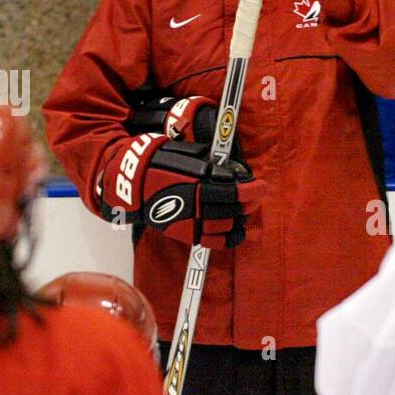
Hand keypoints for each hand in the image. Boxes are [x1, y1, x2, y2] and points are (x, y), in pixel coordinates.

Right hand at [97, 135, 265, 248]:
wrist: (132, 183)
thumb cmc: (159, 162)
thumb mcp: (184, 153)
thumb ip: (209, 162)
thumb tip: (232, 169)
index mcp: (196, 182)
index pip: (233, 190)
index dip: (251, 190)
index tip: (261, 186)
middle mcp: (195, 203)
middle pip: (233, 207)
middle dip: (249, 202)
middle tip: (255, 195)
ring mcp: (190, 220)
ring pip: (226, 225)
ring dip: (242, 218)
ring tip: (246, 211)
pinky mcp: (186, 233)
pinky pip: (214, 241)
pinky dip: (230, 237)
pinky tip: (238, 230)